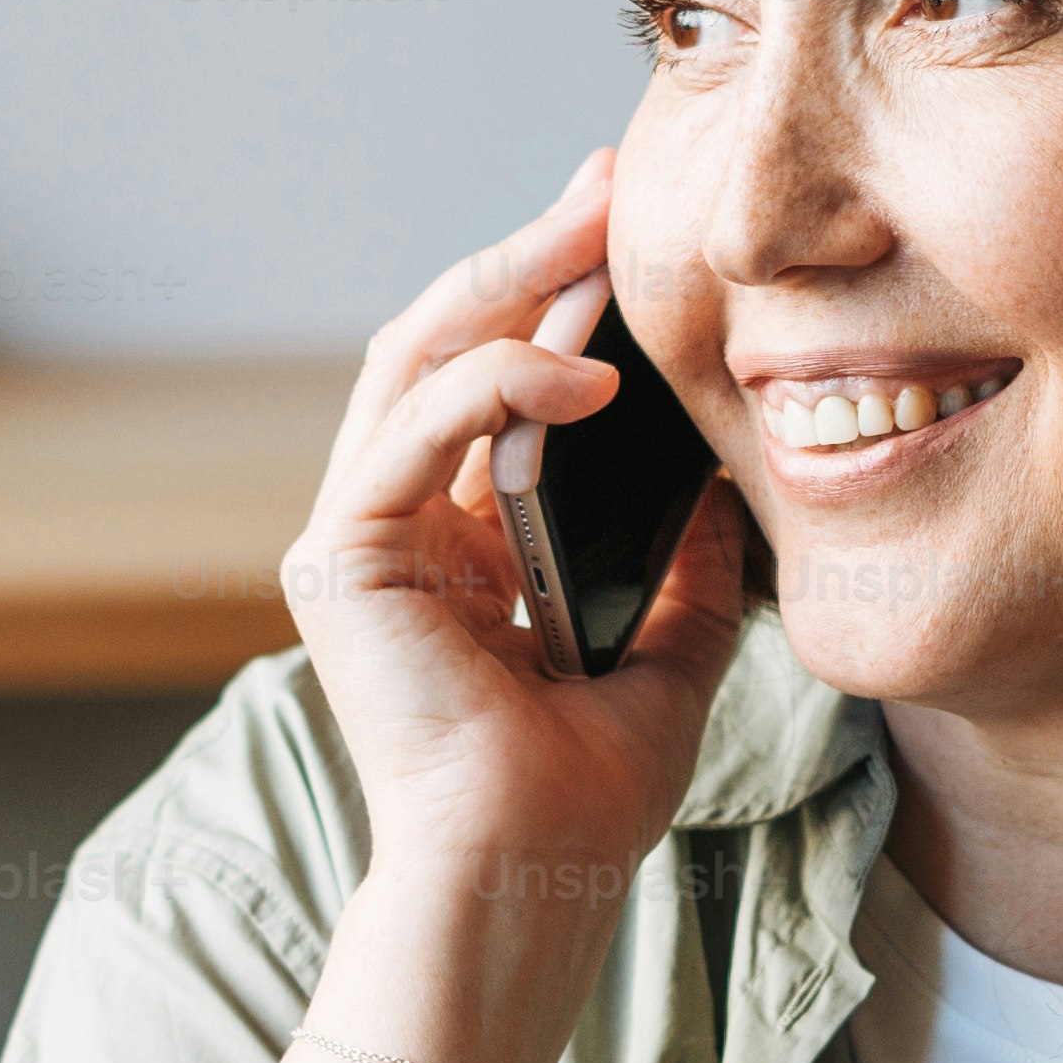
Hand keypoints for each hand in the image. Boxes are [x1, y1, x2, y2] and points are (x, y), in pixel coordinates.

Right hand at [282, 147, 748, 905]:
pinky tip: (585, 374)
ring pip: (417, 361)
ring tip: (598, 234)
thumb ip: (682, 563)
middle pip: (446, 344)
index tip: (629, 230)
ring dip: (510, 283)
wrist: (530, 877)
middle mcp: (397, 527)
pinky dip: (496, 385)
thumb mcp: (667, 651)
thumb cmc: (583, 796)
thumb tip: (724, 476)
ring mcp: (357, 538)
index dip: (556, 296)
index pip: (494, 381)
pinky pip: (415, 429)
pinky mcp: (338, 559)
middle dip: (530, 255)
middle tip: (608, 185)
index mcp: (459, 543)